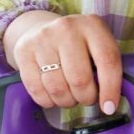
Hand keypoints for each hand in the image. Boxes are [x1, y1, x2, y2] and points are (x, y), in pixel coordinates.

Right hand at [2, 11, 122, 113]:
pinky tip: (54, 96)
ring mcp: (42, 39)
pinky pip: (37, 90)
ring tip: (71, 97)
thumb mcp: (97, 46)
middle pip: (80, 79)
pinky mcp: (23, 51)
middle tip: (87, 98)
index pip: (107, 60)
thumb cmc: (78, 45)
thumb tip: (109, 103)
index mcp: (92, 25)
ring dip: (67, 101)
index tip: (109, 107)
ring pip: (57, 88)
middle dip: (86, 98)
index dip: (110, 88)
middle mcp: (67, 28)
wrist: (41, 29)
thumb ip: (107, 67)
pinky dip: (48, 101)